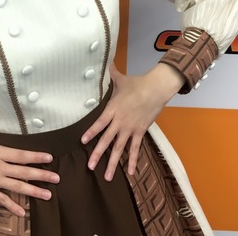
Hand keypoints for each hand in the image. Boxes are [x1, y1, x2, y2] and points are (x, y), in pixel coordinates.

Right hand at [0, 115, 58, 216]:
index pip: (22, 154)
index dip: (36, 156)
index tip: (49, 158)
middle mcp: (0, 167)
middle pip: (25, 171)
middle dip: (42, 175)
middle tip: (57, 178)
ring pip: (18, 186)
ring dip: (34, 191)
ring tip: (48, 195)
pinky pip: (3, 200)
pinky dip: (13, 207)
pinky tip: (23, 212)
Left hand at [81, 63, 183, 179]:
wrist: (156, 89)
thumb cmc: (136, 83)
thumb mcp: (119, 79)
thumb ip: (109, 73)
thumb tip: (103, 61)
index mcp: (112, 109)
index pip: (99, 123)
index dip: (90, 132)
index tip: (82, 141)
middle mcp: (120, 121)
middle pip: (107, 140)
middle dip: (97, 154)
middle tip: (89, 166)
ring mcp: (130, 128)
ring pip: (120, 148)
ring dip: (113, 163)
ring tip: (107, 176)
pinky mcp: (140, 131)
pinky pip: (136, 148)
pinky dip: (133, 160)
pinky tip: (131, 173)